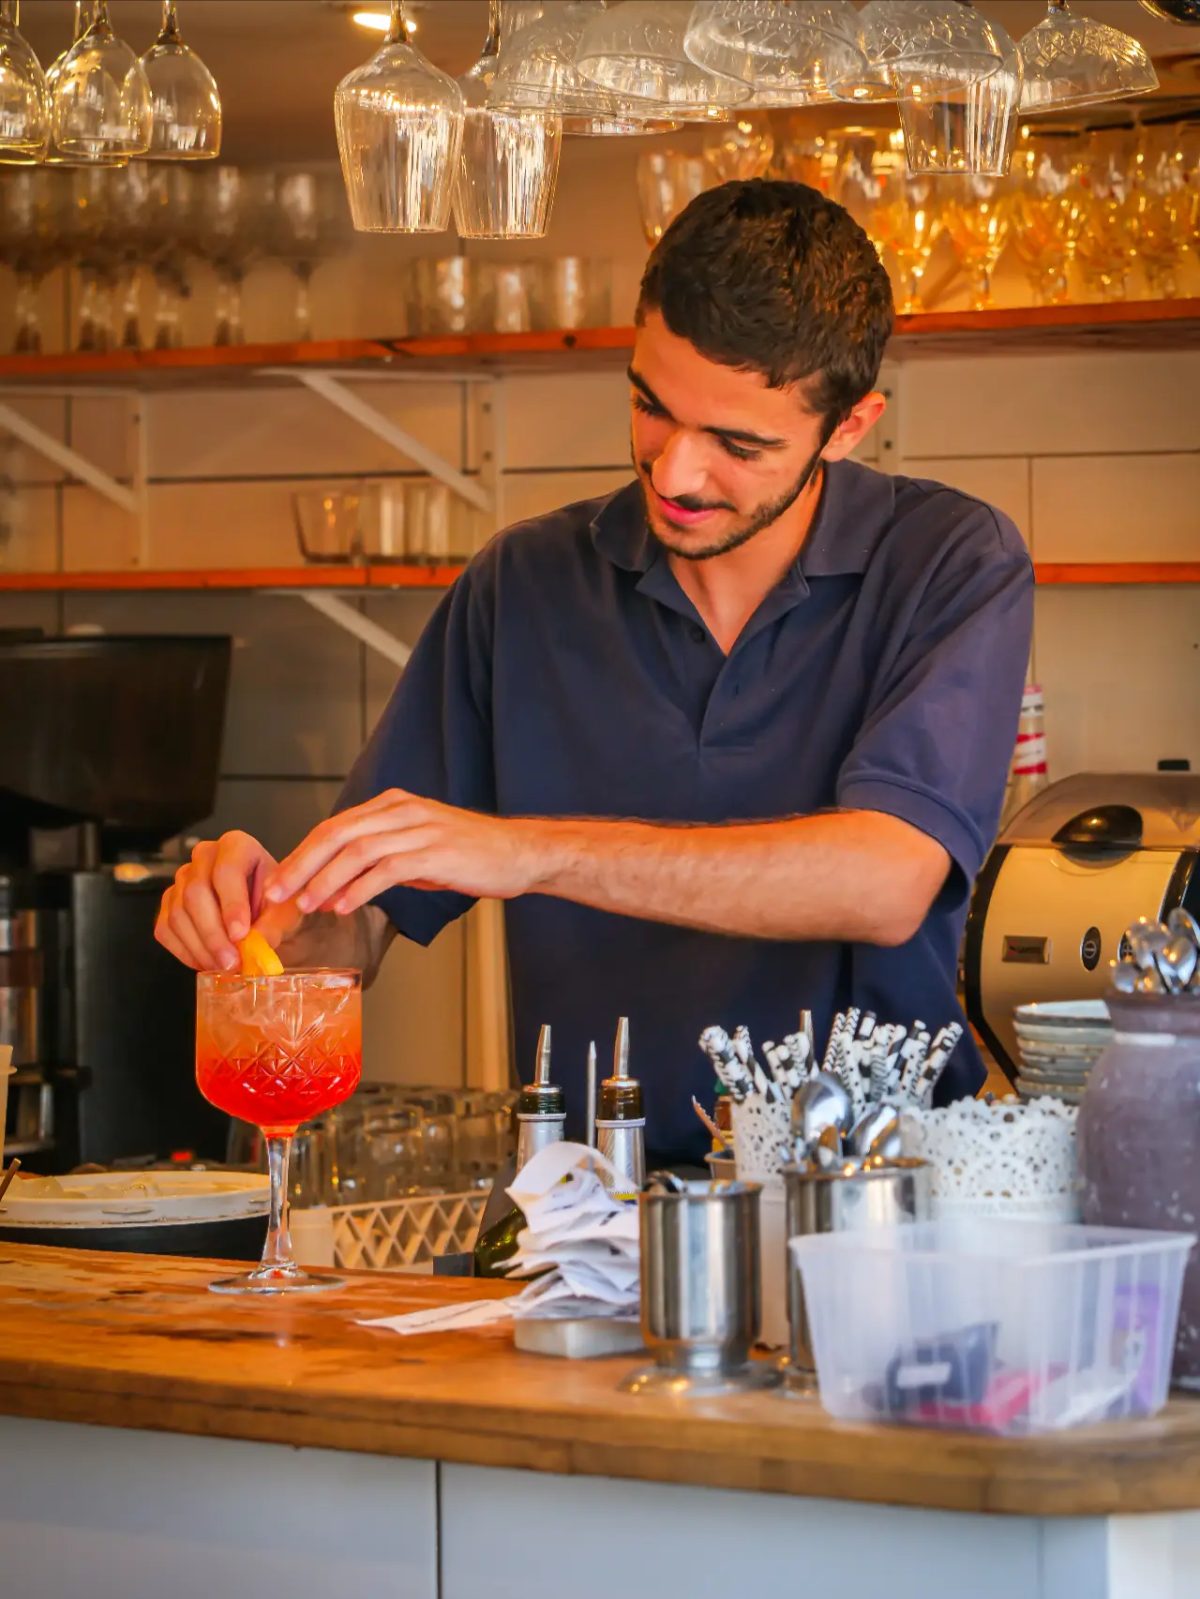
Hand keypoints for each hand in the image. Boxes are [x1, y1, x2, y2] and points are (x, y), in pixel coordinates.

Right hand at [155, 830, 277, 971]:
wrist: (266, 916)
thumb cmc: (278, 905)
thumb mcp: (288, 912)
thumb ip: (275, 924)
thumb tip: (256, 943)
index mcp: (237, 846)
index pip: (226, 870)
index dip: (231, 904)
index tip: (241, 934)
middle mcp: (204, 856)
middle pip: (195, 892)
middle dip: (213, 933)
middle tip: (231, 961)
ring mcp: (183, 879)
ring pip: (178, 913)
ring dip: (200, 947)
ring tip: (224, 967)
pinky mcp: (169, 903)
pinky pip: (165, 929)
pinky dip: (185, 952)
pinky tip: (208, 964)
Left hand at [262, 790, 540, 916]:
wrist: (520, 853)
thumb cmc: (471, 854)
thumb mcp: (420, 846)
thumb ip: (382, 857)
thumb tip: (342, 884)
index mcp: (393, 805)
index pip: (335, 826)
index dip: (303, 854)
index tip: (280, 881)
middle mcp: (402, 811)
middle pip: (337, 833)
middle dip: (301, 864)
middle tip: (277, 893)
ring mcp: (419, 829)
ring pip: (356, 850)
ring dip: (324, 878)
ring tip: (304, 904)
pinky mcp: (435, 852)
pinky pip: (387, 869)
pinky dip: (359, 888)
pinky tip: (343, 905)